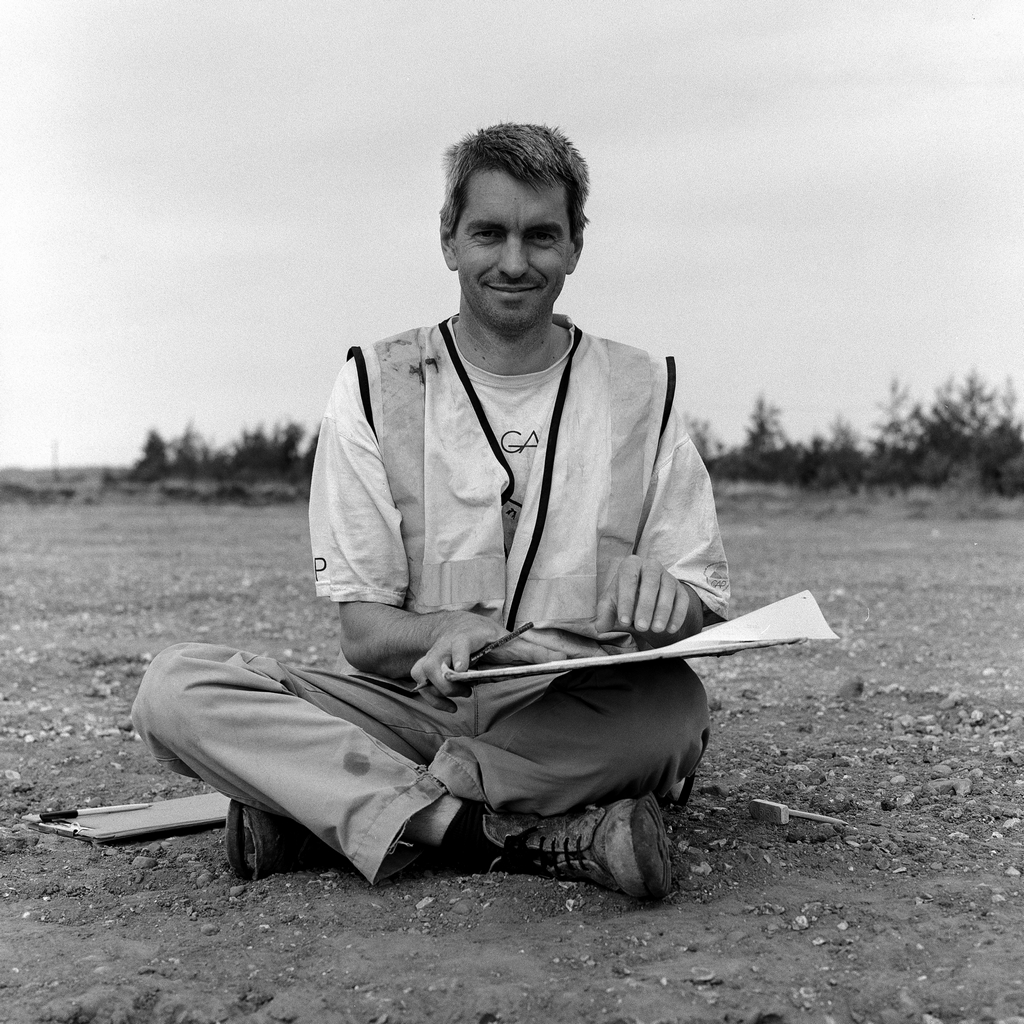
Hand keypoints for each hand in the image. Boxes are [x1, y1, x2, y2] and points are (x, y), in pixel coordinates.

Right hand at [410, 620, 567, 711]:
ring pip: (422, 673)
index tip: (462, 670)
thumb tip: (564, 658)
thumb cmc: (485, 635)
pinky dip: (434, 699)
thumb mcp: (509, 640)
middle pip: (434, 665)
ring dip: (438, 691)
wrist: (456, 626)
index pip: (458, 644)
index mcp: (467, 636)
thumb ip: (534, 650)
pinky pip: (421, 686)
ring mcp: (432, 657)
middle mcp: (445, 646)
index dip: (458, 655)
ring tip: (460, 696)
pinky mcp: (426, 669)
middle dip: (447, 683)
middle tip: (467, 689)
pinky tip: (451, 707)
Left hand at [594, 555, 700, 646]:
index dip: (626, 601)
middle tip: (642, 627)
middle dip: (646, 606)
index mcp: (630, 565)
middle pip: (650, 583)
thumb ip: (605, 614)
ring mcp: (667, 576)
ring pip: (668, 590)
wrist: (647, 603)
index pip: (628, 579)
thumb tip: (600, 626)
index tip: (624, 621)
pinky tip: (670, 629)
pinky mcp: (681, 589)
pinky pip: (682, 600)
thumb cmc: (626, 600)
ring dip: (663, 611)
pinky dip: (677, 615)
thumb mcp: (612, 605)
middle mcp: (650, 566)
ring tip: (656, 629)